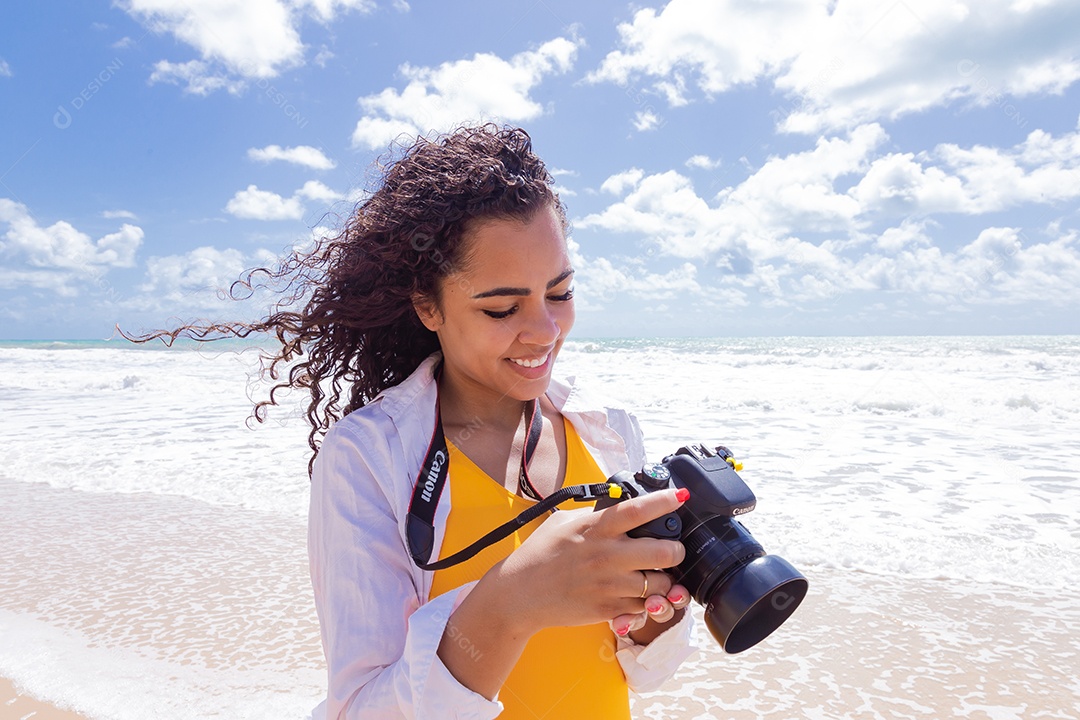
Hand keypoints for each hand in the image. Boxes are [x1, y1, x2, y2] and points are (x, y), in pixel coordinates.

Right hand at [496, 487, 688, 632]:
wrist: (520, 593)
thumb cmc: (541, 553)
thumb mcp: (564, 522)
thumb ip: (594, 514)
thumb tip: (619, 504)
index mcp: (596, 528)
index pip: (638, 510)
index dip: (665, 501)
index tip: (680, 497)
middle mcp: (606, 555)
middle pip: (665, 552)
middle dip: (676, 551)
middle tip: (671, 550)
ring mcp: (609, 585)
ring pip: (661, 585)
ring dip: (665, 580)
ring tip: (654, 575)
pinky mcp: (608, 610)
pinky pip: (645, 607)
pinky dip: (647, 601)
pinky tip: (638, 594)